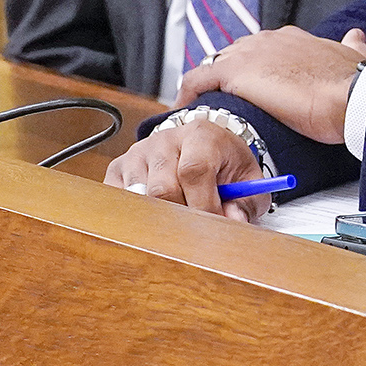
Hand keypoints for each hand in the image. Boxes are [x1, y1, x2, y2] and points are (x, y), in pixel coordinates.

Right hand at [103, 121, 270, 221]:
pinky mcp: (118, 169)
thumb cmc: (224, 163)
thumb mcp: (247, 177)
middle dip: (182, 216)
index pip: (194, 170)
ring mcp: (137, 154)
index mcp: (200, 135)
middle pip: (162, 189)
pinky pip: (120, 202)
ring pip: (139, 199)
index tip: (213, 225)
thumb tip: (233, 223)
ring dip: (159, 218)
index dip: (204, 204)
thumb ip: (246, 201)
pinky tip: (157, 215)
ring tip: (178, 219)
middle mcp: (164, 141)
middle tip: (196, 229)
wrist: (201, 144)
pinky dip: (137, 216)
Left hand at [175, 26, 365, 141]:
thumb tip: (356, 36)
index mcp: (294, 38)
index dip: (254, 68)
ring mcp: (249, 53)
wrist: (351, 94)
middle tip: (226, 102)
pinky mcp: (234, 71)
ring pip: (215, 65)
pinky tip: (186, 111)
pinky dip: (189, 93)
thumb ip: (353, 46)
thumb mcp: (355, 58)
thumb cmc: (355, 85)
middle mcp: (268, 38)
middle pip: (235, 55)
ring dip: (208, 86)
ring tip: (205, 109)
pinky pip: (197, 80)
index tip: (252, 87)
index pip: (261, 49)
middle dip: (229, 77)